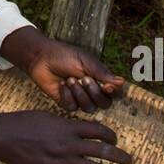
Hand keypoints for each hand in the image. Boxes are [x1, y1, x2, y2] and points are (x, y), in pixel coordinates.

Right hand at [0, 110, 132, 163]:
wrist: (3, 136)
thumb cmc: (24, 122)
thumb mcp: (49, 116)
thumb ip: (67, 124)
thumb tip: (83, 130)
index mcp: (68, 126)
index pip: (98, 131)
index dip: (111, 136)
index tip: (115, 141)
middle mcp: (68, 144)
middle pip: (102, 151)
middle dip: (119, 157)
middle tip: (130, 162)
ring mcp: (60, 161)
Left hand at [1, 25, 124, 111]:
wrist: (42, 58)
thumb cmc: (65, 55)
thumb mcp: (85, 61)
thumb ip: (102, 73)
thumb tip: (122, 82)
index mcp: (99, 78)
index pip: (114, 93)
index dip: (113, 93)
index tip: (106, 86)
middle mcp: (92, 90)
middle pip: (104, 104)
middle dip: (94, 92)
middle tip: (84, 78)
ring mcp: (79, 98)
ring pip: (89, 107)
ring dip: (79, 93)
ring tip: (69, 79)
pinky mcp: (66, 102)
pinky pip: (72, 107)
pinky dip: (67, 95)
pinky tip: (61, 85)